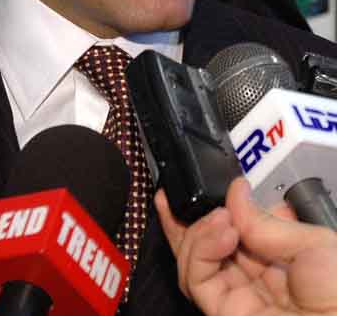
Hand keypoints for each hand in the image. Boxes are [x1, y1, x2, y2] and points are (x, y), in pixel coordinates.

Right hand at [155, 177, 336, 315]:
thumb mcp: (313, 243)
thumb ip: (267, 222)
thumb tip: (235, 191)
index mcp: (279, 262)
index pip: (235, 231)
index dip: (217, 208)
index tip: (209, 184)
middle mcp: (254, 281)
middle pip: (204, 248)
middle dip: (187, 220)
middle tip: (175, 196)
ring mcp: (237, 300)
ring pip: (193, 263)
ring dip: (198, 232)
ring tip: (220, 217)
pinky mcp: (224, 315)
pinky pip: (196, 280)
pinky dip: (200, 250)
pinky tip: (221, 231)